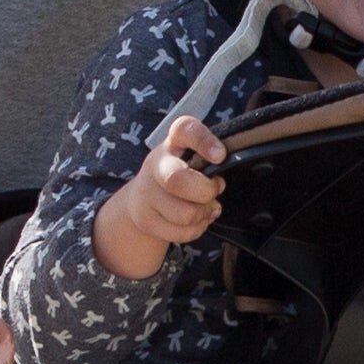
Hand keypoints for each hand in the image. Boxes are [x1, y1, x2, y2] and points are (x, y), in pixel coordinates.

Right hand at [92, 118, 228, 277]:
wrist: (143, 198)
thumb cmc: (181, 172)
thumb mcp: (194, 156)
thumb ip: (211, 162)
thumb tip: (218, 183)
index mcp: (174, 141)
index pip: (185, 130)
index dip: (204, 141)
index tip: (220, 155)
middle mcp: (156, 163)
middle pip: (178, 181)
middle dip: (205, 191)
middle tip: (214, 190)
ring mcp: (147, 192)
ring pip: (185, 214)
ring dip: (204, 213)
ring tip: (206, 207)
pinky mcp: (145, 219)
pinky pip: (183, 232)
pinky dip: (197, 228)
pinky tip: (197, 219)